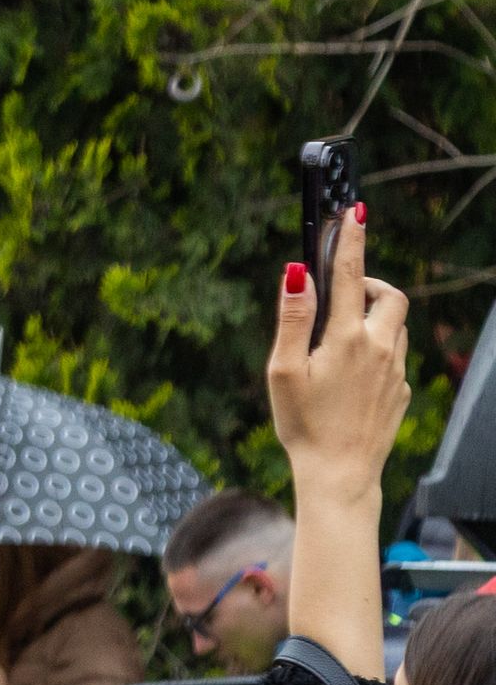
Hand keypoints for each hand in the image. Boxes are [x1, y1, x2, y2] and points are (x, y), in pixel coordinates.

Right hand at [269, 204, 408, 488]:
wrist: (341, 473)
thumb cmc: (303, 424)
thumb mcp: (282, 370)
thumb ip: (292, 318)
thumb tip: (297, 272)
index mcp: (347, 339)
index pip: (352, 274)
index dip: (352, 239)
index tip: (355, 211)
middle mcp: (379, 348)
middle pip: (391, 295)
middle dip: (371, 284)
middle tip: (343, 294)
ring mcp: (395, 370)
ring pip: (396, 326)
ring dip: (373, 318)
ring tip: (339, 340)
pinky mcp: (401, 391)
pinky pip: (395, 355)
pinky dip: (377, 348)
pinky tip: (350, 376)